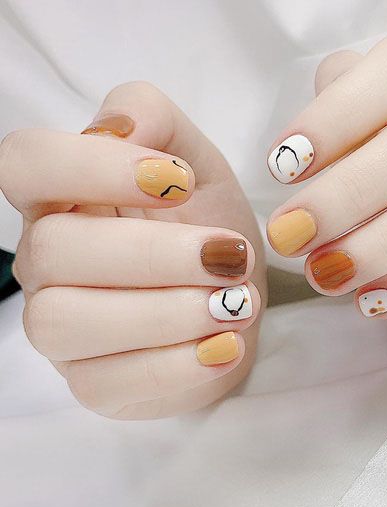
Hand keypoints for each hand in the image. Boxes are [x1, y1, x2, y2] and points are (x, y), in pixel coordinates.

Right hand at [2, 82, 265, 418]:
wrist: (238, 304)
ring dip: (163, 313)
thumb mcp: (201, 166)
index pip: (27, 163)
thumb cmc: (212, 231)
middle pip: (52, 252)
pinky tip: (225, 346)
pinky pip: (106, 383)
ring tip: (233, 305)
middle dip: (155, 255)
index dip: (91, 167)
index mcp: (65, 199)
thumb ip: (158, 122)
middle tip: (231, 257)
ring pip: (65, 323)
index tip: (176, 182)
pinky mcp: (92, 383)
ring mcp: (61, 329)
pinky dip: (176, 365)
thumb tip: (119, 128)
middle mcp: (48, 265)